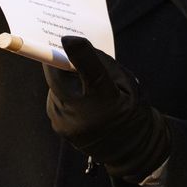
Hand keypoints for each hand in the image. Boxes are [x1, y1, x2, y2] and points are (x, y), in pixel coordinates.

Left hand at [44, 36, 169, 180]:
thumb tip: (76, 48)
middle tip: (64, 48)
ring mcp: (65, 123)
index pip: (91, 71)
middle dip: (58, 60)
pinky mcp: (58, 126)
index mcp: (107, 100)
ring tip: (82, 83)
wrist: (129, 149)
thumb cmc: (132, 109)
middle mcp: (82, 114)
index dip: (78, 52)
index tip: (67, 37)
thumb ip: (103, 66)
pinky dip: (63, 91)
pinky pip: (54, 98)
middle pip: (57, 76)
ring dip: (63, 77)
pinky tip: (78, 97)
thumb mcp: (129, 84)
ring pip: (54, 86)